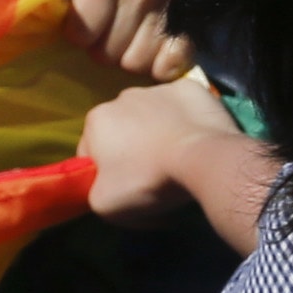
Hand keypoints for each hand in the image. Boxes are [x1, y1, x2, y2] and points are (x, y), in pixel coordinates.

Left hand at [63, 0, 193, 80]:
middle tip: (109, 35)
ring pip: (136, 63)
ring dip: (130, 58)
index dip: (79, 35)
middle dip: (105, 49)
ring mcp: (170, 9)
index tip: (83, 26)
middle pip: (109, 54)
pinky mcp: (189, 31)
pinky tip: (154, 56)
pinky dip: (161, 67)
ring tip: (129, 41)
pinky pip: (171, 64)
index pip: (81, 31)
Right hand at [83, 74, 247, 223]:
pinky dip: (186, 121)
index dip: (104, 175)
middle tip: (152, 177)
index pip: (91, 152)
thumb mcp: (105, 205)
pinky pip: (183, 108)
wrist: (201, 159)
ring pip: (153, 116)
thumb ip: (92, 193)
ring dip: (159, 133)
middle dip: (132, 151)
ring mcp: (159, 88)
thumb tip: (103, 187)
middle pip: (122, 131)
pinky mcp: (191, 87)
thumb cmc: (146, 180)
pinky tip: (196, 140)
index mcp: (96, 119)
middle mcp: (123, 96)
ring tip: (177, 159)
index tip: (125, 190)